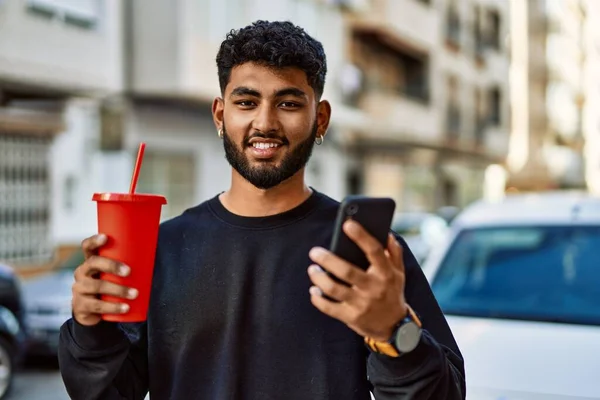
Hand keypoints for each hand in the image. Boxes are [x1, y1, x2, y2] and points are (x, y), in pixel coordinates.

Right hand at [72, 234, 137, 325]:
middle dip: (111, 265)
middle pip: (92, 263)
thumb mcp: (115, 274)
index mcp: (91, 262)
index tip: (106, 237)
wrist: (93, 313)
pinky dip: (113, 307)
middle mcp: (82, 273)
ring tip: (134, 294)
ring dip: (118, 290)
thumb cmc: (110, 287)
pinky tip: (125, 308)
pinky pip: (96, 306)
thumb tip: (156, 249)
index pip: (87, 247)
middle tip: (129, 271)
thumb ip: (129, 263)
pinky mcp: (81, 306)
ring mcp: (79, 289)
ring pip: (96, 286)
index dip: (94, 241)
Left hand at [307, 220, 406, 340]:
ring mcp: (361, 304)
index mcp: (386, 273)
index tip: (347, 224)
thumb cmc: (392, 292)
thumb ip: (394, 252)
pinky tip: (314, 289)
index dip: (361, 236)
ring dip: (318, 277)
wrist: (393, 327)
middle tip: (314, 252)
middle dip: (327, 260)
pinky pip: (328, 307)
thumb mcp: (399, 272)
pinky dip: (317, 298)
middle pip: (346, 271)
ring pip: (333, 289)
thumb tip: (386, 233)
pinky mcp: (351, 317)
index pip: (374, 251)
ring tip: (312, 268)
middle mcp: (374, 288)